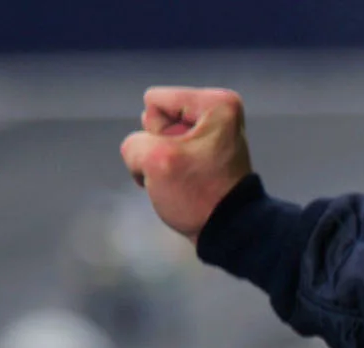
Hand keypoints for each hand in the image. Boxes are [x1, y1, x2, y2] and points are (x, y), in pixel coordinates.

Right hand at [119, 87, 253, 242]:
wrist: (229, 230)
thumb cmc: (199, 195)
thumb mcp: (155, 161)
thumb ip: (134, 143)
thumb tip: (144, 152)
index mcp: (217, 103)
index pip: (154, 101)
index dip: (158, 133)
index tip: (184, 156)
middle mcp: (219, 112)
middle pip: (154, 117)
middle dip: (159, 147)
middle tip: (185, 170)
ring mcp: (210, 132)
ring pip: (155, 138)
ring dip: (160, 162)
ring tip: (186, 179)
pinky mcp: (204, 151)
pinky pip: (165, 152)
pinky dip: (168, 170)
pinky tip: (185, 184)